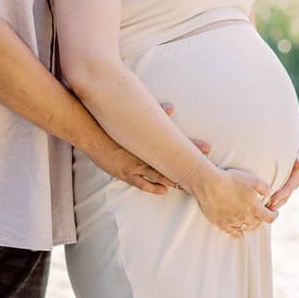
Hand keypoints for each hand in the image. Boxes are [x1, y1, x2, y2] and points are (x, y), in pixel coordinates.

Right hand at [85, 105, 211, 197]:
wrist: (91, 132)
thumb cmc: (113, 123)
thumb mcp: (134, 117)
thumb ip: (155, 112)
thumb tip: (171, 107)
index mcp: (148, 140)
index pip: (176, 144)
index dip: (192, 147)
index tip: (206, 148)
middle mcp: (144, 154)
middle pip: (171, 162)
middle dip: (188, 166)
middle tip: (204, 168)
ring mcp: (135, 165)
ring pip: (160, 176)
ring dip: (174, 179)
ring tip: (188, 184)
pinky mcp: (125, 173)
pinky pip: (142, 184)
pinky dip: (154, 187)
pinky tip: (164, 190)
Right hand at [183, 163, 274, 235]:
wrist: (210, 184)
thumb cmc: (231, 180)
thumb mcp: (253, 179)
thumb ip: (264, 187)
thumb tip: (269, 193)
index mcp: (254, 208)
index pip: (269, 218)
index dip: (274, 215)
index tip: (275, 212)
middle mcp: (244, 217)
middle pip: (257, 224)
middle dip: (261, 219)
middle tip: (261, 214)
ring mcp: (232, 221)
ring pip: (245, 228)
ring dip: (250, 225)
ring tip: (250, 220)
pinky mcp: (221, 222)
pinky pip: (232, 232)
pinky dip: (237, 233)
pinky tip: (239, 232)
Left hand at [267, 125, 298, 212]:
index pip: (289, 186)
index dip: (281, 194)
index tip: (273, 201)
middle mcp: (295, 181)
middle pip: (285, 195)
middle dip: (276, 203)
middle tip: (266, 211)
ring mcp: (292, 182)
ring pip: (283, 195)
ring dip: (275, 203)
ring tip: (264, 211)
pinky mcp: (288, 181)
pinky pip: (281, 190)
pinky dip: (275, 197)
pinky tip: (265, 202)